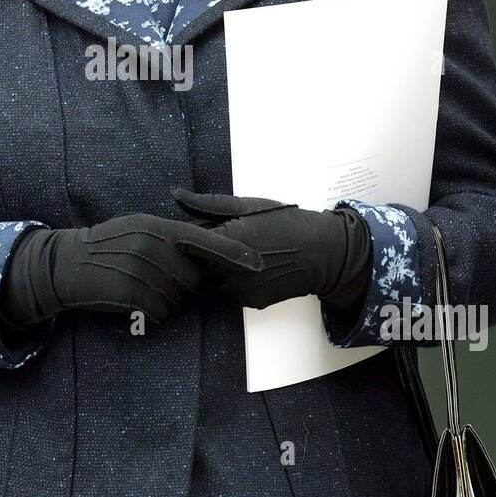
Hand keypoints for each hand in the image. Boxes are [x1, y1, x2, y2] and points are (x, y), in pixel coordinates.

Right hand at [0, 211, 262, 330]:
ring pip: (177, 298)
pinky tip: (134, 302)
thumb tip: (203, 245)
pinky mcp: (129, 293)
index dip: (234, 253)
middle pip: (193, 278)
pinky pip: (159, 312)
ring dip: (165, 301)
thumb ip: (168, 235)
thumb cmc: (106, 246)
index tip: (259, 262)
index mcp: (156, 227)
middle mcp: (151, 246)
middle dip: (184, 286)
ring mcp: (140, 270)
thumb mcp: (136, 228)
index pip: (205, 241)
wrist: (67, 264)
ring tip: (140, 288)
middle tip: (158, 282)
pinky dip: (151, 313)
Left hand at [169, 187, 371, 311]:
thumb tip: (174, 193)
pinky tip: (247, 269)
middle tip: (219, 242)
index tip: (192, 230)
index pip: (185, 243)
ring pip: (210, 282)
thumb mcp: (247, 205)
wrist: (321, 252)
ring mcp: (238, 290)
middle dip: (200, 255)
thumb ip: (207, 203)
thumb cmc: (284, 222)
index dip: (186, 237)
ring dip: (214, 270)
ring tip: (235, 254)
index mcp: (224, 240)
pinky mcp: (249, 303)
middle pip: (195, 265)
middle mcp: (228, 269)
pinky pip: (228, 293)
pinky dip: (231, 282)